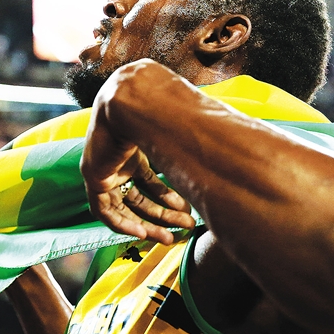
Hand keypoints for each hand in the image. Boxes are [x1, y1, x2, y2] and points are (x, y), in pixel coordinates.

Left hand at [80, 69, 194, 242]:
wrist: (131, 96)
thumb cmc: (159, 104)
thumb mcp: (181, 128)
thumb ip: (199, 140)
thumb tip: (239, 140)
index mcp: (135, 150)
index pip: (150, 183)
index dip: (168, 200)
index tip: (188, 210)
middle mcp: (119, 161)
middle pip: (139, 196)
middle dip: (163, 215)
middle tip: (185, 227)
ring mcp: (104, 168)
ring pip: (124, 207)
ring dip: (148, 224)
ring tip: (170, 238)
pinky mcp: (93, 176)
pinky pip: (104, 210)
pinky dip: (123, 224)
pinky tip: (144, 233)